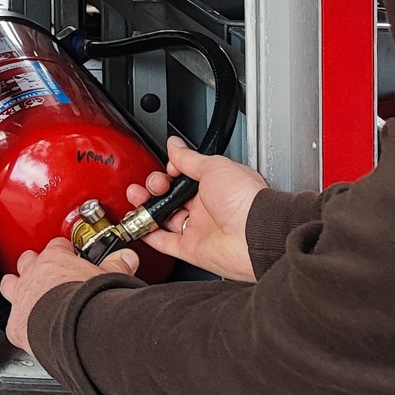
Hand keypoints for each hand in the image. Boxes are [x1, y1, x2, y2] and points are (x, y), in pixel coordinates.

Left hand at [0, 238, 137, 349]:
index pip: (57, 246)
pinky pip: (12, 321)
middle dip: (34, 266)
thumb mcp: (108, 278)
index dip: (64, 251)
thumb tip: (128, 257)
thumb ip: (116, 266)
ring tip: (27, 295)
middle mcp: (33, 274)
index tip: (70, 255)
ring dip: (16, 288)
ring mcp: (21, 298)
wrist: (75, 329)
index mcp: (55, 259)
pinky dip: (19, 325)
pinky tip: (27, 330)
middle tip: (45, 273)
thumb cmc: (90, 302)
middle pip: (27, 261)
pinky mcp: (16, 324)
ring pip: (9, 284)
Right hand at [125, 135, 267, 282]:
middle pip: (171, 196)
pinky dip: (150, 235)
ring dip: (147, 207)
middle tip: (154, 185)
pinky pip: (165, 243)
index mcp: (215, 186)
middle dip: (155, 187)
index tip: (166, 169)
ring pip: (164, 218)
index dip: (170, 171)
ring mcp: (199, 229)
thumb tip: (175, 145)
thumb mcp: (214, 166)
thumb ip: (189, 159)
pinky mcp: (193, 249)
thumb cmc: (246, 200)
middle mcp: (207, 208)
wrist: (257, 234)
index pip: (183, 177)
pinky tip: (139, 225)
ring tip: (137, 198)